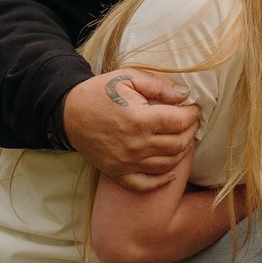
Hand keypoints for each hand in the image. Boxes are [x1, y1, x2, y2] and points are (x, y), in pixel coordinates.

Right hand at [64, 70, 197, 189]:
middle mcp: (136, 145)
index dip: (193, 114)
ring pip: (168, 164)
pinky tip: (171, 172)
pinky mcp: (118, 173)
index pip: (181, 122)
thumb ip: (159, 85)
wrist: (68, 113)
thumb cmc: (99, 93)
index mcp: (140, 119)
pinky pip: (146, 184)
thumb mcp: (128, 77)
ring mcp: (127, 162)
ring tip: (181, 138)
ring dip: (181, 152)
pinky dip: (162, 181)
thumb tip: (185, 95)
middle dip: (190, 132)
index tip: (193, 109)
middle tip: (189, 122)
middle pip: (179, 144)